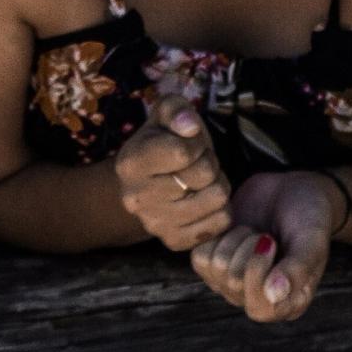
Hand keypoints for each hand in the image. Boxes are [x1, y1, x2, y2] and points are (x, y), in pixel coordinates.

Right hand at [114, 92, 232, 249]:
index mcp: (130, 163)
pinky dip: (219, 208)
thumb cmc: (162, 140)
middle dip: (208, 162)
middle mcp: (137, 199)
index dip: (196, 142)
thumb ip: (177, 110)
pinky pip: (221, 222)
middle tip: (196, 161)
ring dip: (217, 183)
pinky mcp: (175, 241)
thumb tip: (189, 127)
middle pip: (204, 175)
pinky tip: (203, 199)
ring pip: (217, 199)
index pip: (183, 152)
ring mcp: (155, 224)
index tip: (189, 142)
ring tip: (201, 180)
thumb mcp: (166, 112)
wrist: (146, 180)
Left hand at [189, 169, 336, 322]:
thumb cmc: (310, 216)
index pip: (258, 308)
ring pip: (215, 269)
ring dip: (235, 240)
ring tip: (253, 231)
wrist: (293, 189)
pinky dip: (216, 236)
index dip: (257, 272)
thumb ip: (297, 269)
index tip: (270, 241)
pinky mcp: (217, 260)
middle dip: (248, 248)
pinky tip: (235, 228)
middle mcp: (259, 299)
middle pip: (233, 283)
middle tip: (265, 234)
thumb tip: (272, 296)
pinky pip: (199, 258)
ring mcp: (234, 282)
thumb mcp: (312, 240)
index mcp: (288, 303)